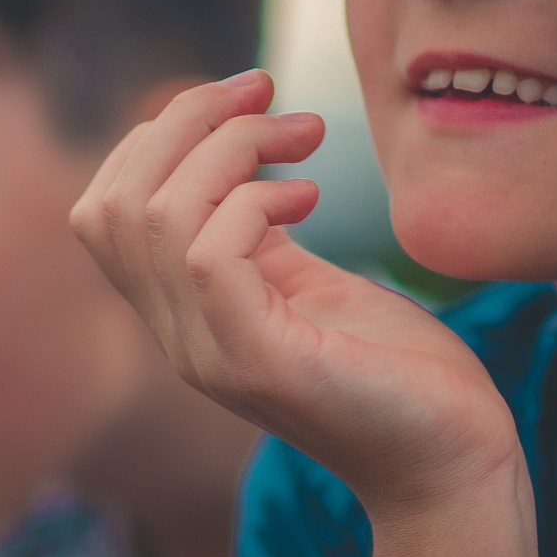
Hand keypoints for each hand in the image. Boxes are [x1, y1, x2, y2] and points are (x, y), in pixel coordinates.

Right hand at [73, 69, 520, 516]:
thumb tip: (240, 145)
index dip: (161, 133)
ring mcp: (210, 355)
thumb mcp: (311, 282)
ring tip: (305, 140)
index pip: (105, 209)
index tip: (249, 95)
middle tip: (269, 93)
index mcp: (183, 314)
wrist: (451, 463)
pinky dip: (256, 202)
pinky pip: (209, 256)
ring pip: (155, 217)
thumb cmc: (396, 370)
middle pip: (113, 203)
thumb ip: (260, 231)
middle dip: (186, 121)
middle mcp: (179, 338)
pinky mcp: (257, 363)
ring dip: (231, 149)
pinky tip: (311, 198)